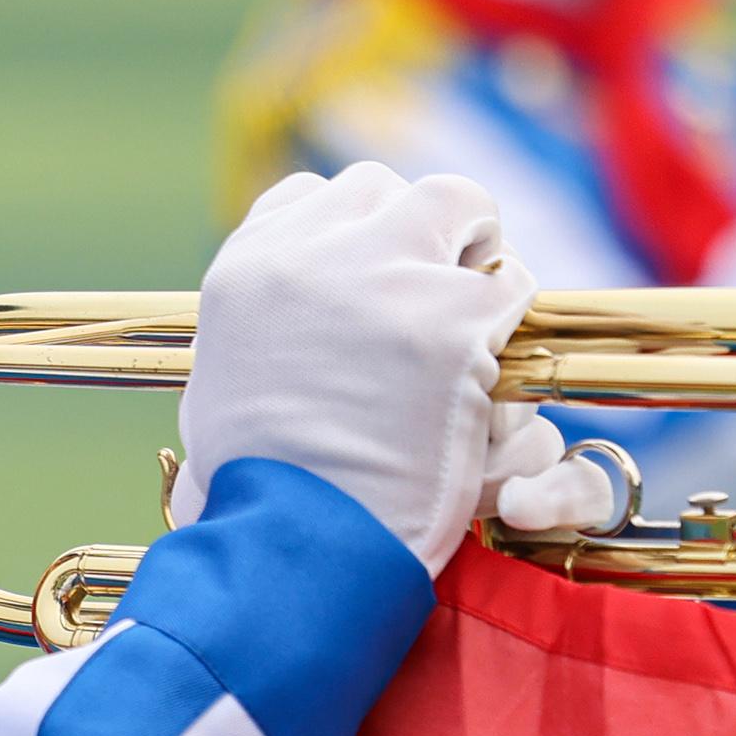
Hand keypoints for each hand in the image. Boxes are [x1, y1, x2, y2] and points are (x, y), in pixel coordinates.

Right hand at [170, 164, 534, 573]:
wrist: (295, 546)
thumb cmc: (254, 497)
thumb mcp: (223, 393)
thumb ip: (263, 336)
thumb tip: (295, 325)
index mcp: (246, 268)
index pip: (310, 198)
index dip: (353, 232)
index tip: (372, 272)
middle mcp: (311, 254)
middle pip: (382, 189)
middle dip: (415, 229)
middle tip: (437, 281)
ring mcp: (385, 277)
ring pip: (457, 206)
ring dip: (472, 253)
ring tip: (477, 311)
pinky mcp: (451, 319)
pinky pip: (510, 280)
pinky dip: (512, 312)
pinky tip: (498, 358)